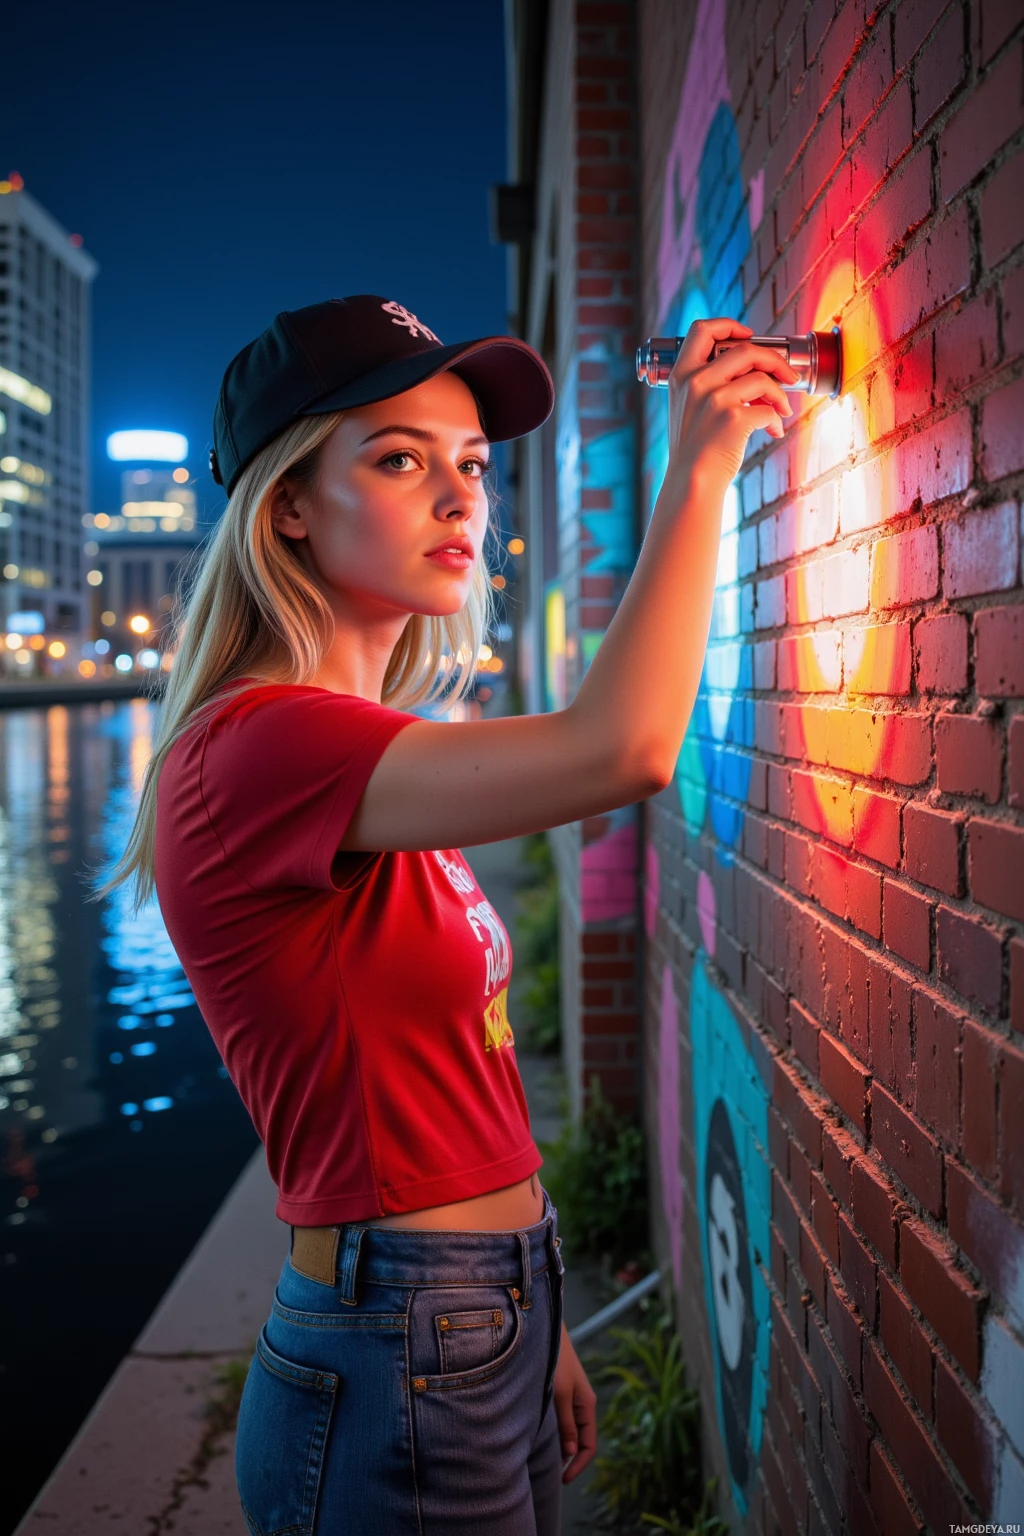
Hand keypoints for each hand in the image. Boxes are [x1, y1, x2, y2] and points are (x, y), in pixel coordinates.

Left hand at [553, 1322, 597, 1483]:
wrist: (547, 1333)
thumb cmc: (556, 1361)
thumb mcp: (560, 1394)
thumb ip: (566, 1423)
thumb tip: (571, 1451)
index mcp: (587, 1406)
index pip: (589, 1445)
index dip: (578, 1465)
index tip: (563, 1479)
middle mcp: (582, 1404)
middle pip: (581, 1440)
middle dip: (569, 1459)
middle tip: (552, 1475)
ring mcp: (573, 1398)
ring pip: (571, 1431)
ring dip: (562, 1446)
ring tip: (546, 1460)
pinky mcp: (562, 1393)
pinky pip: (563, 1420)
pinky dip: (557, 1433)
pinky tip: (543, 1437)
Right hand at [666, 317, 797, 492]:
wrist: (691, 482)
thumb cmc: (695, 448)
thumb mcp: (687, 406)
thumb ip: (708, 382)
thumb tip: (755, 370)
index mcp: (681, 374)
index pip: (702, 329)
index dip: (730, 325)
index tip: (748, 336)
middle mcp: (696, 382)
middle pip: (746, 349)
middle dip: (775, 360)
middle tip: (788, 376)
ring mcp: (714, 399)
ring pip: (763, 378)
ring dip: (780, 394)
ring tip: (782, 409)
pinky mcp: (733, 418)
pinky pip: (769, 409)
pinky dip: (776, 420)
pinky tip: (773, 431)